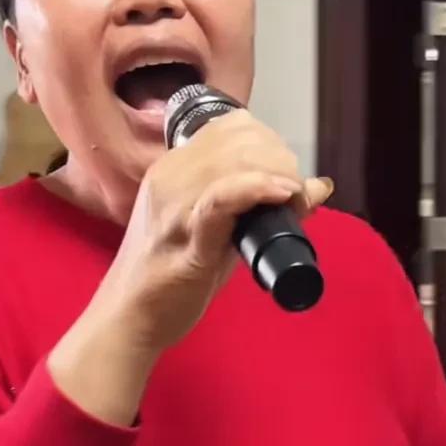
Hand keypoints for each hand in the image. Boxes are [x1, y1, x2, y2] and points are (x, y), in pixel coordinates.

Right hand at [47, 110, 330, 426]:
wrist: (129, 318)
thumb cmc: (173, 278)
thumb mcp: (220, 230)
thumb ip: (259, 205)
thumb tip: (316, 186)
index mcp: (173, 168)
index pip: (231, 127)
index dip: (270, 142)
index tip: (286, 172)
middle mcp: (171, 177)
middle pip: (239, 139)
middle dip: (280, 159)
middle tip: (294, 193)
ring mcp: (175, 205)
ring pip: (234, 161)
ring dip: (277, 174)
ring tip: (294, 200)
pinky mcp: (185, 237)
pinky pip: (222, 198)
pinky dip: (257, 190)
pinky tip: (282, 196)